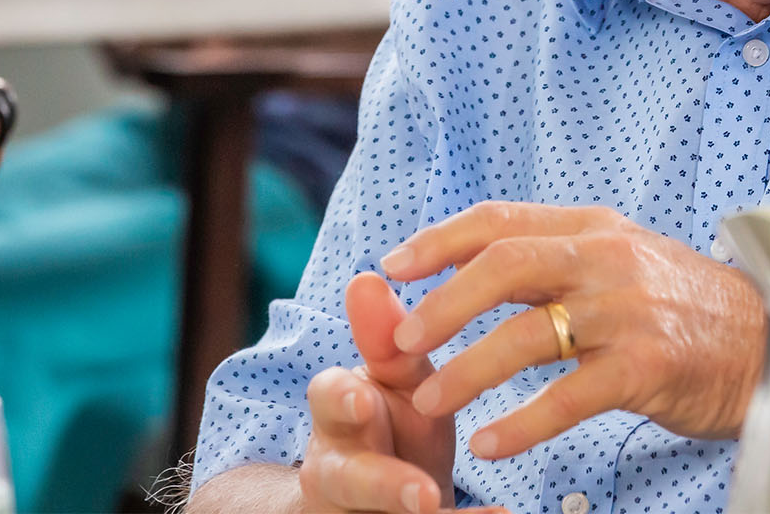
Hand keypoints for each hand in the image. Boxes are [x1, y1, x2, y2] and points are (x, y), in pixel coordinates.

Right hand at [298, 272, 455, 512]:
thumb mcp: (393, 382)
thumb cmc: (392, 425)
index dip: (340, 399)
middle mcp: (337, 468)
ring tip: (440, 505)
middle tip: (419, 490)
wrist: (381, 502)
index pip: (328, 400)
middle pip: (346, 478)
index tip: (362, 397)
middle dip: (379, 483)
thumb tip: (364, 278)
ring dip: (411, 510)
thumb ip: (385, 339)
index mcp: (339, 415)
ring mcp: (359, 509)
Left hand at [381, 202, 767, 460]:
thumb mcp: (624, 260)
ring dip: (467, 371)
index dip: (440, 240)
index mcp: (594, 227)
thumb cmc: (686, 307)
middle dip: (441, 303)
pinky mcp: (647, 366)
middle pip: (503, 264)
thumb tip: (474, 264)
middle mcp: (607, 259)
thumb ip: (558, 258)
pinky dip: (522, 424)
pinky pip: (567, 397)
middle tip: (402, 340)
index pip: (501, 219)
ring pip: (526, 335)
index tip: (392, 266)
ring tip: (430, 400)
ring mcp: (628, 311)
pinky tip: (490, 444)